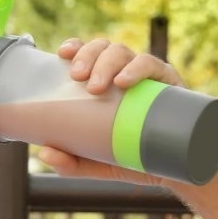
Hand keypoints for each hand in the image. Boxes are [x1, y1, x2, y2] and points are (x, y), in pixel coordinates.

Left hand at [36, 38, 184, 186]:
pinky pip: (153, 66)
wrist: (174, 172)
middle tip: (78, 77)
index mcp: (106, 83)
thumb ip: (70, 163)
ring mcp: (147, 77)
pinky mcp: (168, 85)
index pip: (89, 53)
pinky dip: (137, 69)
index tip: (62, 54)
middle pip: (104, 48)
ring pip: (124, 52)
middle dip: (88, 56)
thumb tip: (43, 152)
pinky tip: (124, 81)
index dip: (76, 46)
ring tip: (97, 85)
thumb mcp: (96, 164)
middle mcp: (125, 73)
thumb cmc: (131, 159)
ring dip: (107, 62)